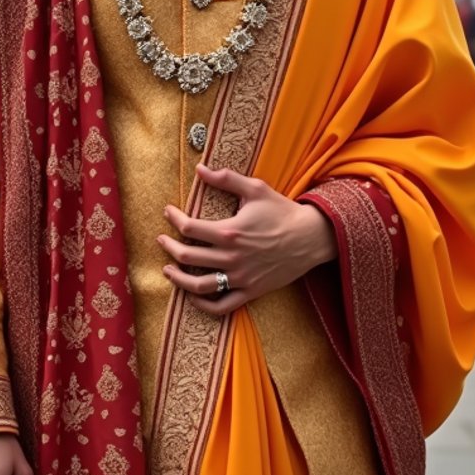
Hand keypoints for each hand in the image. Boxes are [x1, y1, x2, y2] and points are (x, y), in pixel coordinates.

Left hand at [159, 163, 337, 317]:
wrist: (311, 237)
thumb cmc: (282, 211)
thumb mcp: (256, 189)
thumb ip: (226, 179)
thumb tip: (200, 169)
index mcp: (229, 231)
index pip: (189, 228)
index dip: (173, 219)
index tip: (169, 212)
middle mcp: (231, 257)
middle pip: (187, 257)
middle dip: (169, 247)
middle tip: (162, 240)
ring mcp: (241, 278)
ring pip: (198, 285)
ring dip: (178, 278)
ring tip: (168, 270)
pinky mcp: (251, 291)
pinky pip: (221, 306)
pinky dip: (203, 304)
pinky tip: (193, 296)